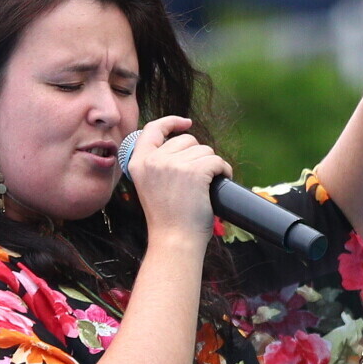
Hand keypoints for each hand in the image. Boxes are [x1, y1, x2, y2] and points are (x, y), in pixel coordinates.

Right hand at [123, 115, 229, 245]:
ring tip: (206, 185)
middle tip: (196, 179)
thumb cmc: (167, 219)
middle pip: (186, 140)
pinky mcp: (195, 171)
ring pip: (205, 150)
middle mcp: (153, 160)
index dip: (171, 122)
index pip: (153, 129)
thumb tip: (183, 143)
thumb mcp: (149, 185)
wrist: (174, 241)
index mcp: (138, 162)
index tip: (186, 123)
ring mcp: (174, 164)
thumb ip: (157, 164)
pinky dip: (224, 170)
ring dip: (211, 165)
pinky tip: (220, 182)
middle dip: (197, 155)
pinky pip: (217, 161)